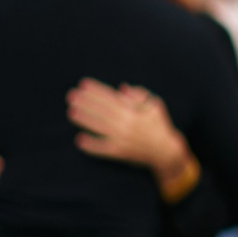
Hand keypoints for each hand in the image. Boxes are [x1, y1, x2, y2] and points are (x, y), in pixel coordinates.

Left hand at [69, 81, 190, 183]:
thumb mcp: (154, 106)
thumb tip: (121, 87)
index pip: (111, 97)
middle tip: (71, 95)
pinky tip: (80, 139)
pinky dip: (91, 145)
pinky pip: (103, 149)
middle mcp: (127, 124)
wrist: (166, 151)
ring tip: (71, 111)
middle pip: (102, 110)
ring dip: (84, 119)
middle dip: (86, 102)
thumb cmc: (159, 125)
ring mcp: (122, 139)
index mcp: (134, 111)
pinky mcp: (120, 152)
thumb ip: (139, 95)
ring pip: (100, 127)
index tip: (83, 84)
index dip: (96, 90)